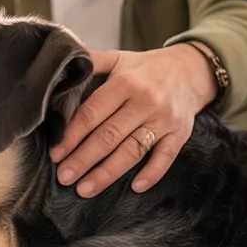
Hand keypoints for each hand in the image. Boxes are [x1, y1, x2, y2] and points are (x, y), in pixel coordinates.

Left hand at [49, 45, 217, 196]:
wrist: (191, 70)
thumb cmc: (145, 69)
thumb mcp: (118, 58)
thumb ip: (90, 62)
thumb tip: (59, 64)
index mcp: (125, 83)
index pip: (93, 113)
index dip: (72, 135)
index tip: (56, 153)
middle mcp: (145, 102)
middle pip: (109, 136)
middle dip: (83, 159)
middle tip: (64, 177)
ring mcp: (164, 120)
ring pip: (132, 151)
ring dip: (107, 173)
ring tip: (85, 189)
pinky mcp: (180, 134)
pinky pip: (166, 157)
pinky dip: (152, 173)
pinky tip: (135, 187)